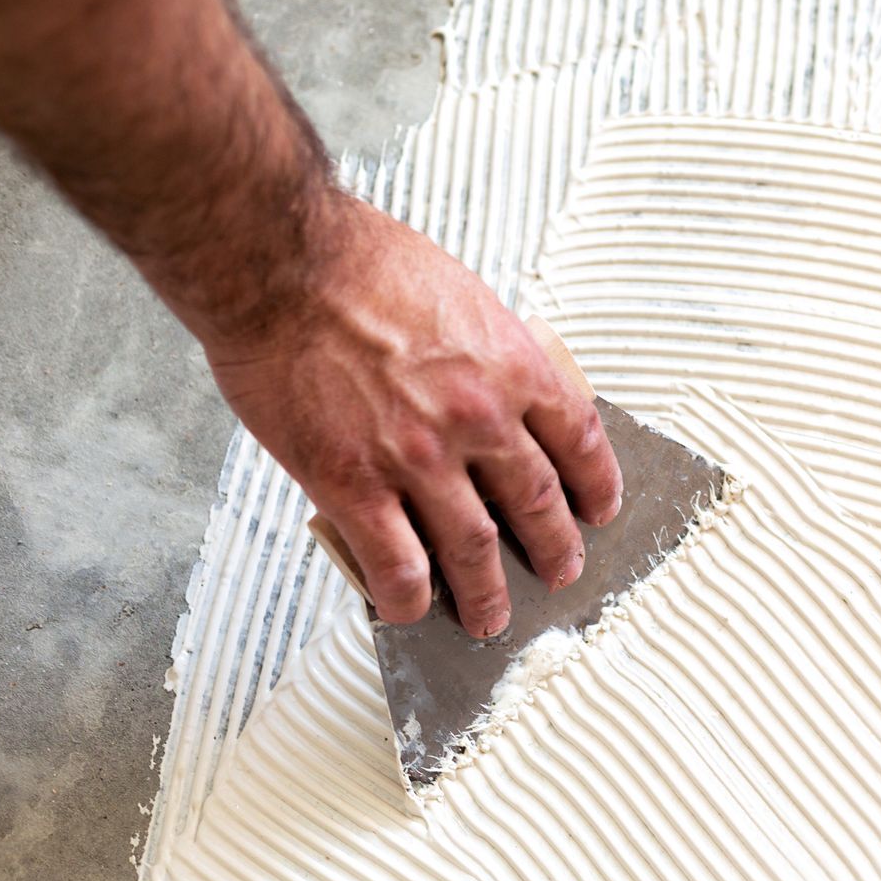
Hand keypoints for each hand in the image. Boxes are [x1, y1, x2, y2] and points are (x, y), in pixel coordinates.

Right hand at [193, 197, 621, 634]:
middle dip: (555, 548)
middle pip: (538, 503)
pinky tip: (410, 608)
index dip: (597, 485)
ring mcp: (418, 458)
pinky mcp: (354, 484)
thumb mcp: (461, 297)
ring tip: (491, 615)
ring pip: (474, 548)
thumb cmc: (358, 265)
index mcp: (513, 367)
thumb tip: (496, 390)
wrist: (281, 265)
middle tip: (560, 570)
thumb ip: (486, 355)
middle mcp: (478, 418)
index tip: (599, 508)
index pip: (581, 441)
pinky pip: (396, 563)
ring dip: (488, 591)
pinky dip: (408, 596)